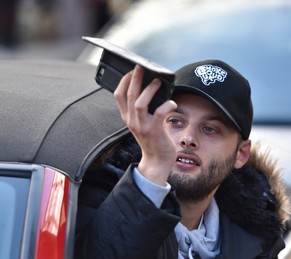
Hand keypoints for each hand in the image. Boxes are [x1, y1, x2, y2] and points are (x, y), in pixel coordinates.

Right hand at [114, 65, 176, 185]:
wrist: (157, 160)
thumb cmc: (153, 139)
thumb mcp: (142, 123)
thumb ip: (143, 109)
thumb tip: (153, 88)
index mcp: (127, 117)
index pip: (118, 95)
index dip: (123, 81)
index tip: (131, 70)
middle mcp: (132, 121)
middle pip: (129, 95)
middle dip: (135, 78)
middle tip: (142, 67)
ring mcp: (142, 126)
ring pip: (140, 103)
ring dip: (149, 90)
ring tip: (158, 82)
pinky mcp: (154, 131)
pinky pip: (159, 114)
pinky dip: (166, 105)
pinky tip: (172, 102)